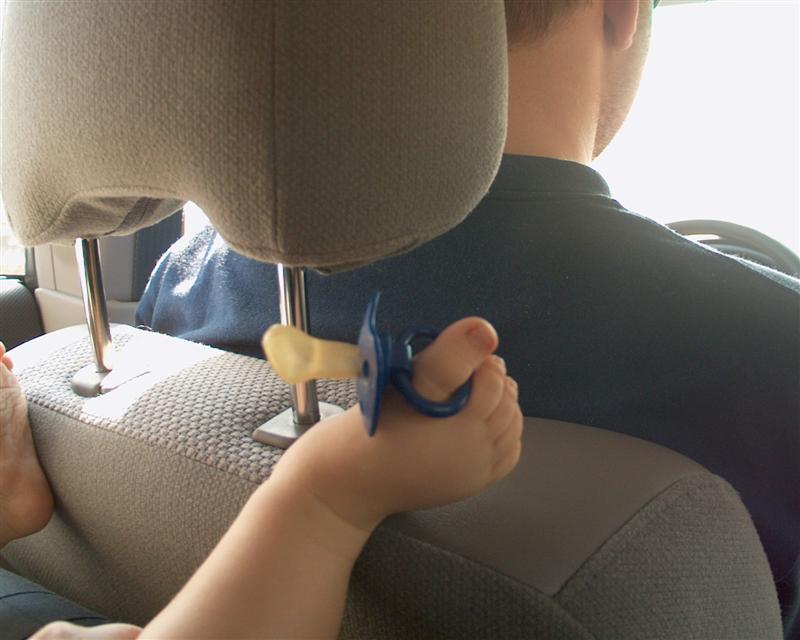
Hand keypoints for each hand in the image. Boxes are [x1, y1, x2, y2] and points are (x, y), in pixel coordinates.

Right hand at [271, 318, 522, 531]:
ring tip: (474, 391)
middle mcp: (478, 454)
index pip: (496, 382)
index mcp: (466, 427)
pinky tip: (484, 421)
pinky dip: (503, 433)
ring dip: (500, 405)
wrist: (345, 483)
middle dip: (493, 381)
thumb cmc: (370, 429)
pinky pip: (505, 456)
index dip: (482, 360)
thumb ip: (450, 356)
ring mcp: (475, 474)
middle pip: (508, 405)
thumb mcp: (407, 383)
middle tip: (466, 368)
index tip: (460, 353)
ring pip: (510, 429)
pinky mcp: (467, 485)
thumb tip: (486, 330)